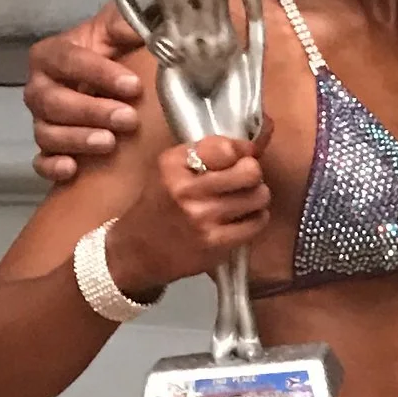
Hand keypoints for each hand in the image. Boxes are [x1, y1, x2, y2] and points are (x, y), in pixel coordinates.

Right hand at [28, 5, 143, 182]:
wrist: (118, 81)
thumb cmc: (115, 50)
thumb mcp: (118, 28)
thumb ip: (123, 22)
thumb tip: (138, 26)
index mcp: (51, 54)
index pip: (67, 61)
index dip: (98, 73)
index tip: (133, 85)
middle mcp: (39, 87)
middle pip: (53, 102)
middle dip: (91, 110)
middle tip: (128, 118)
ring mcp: (42, 120)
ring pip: (47, 133)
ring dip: (77, 139)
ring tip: (109, 143)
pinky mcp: (49, 148)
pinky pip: (41, 161)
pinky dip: (53, 166)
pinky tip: (73, 169)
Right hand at [110, 132, 271, 292]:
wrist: (138, 250)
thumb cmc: (161, 205)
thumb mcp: (171, 169)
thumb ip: (208, 152)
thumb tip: (253, 146)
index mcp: (173, 164)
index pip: (225, 147)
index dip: (240, 151)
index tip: (238, 158)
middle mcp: (185, 189)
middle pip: (249, 171)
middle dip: (252, 174)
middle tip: (244, 182)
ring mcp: (201, 218)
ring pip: (258, 197)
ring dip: (256, 198)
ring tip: (243, 201)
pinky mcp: (214, 243)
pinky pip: (256, 223)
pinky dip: (255, 219)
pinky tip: (241, 220)